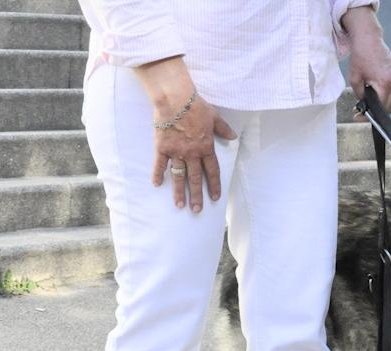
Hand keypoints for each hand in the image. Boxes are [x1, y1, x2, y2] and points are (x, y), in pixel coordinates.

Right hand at [135, 57, 235, 211]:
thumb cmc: (196, 106)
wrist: (175, 100)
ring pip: (179, 176)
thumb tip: (233, 136)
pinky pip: (160, 164)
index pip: (212, 171)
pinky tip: (157, 185)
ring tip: (180, 205)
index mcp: (206, 148)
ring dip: (179, 192)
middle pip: (195, 179)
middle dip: (197, 196)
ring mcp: (176, 152)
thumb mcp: (215, 117)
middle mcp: (192, 154)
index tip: (214, 198)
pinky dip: (158, 175)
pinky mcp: (162, 148)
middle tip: (197, 210)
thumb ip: (223, 129)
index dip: (213, 185)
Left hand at [343, 7, 390, 112]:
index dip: (370, 114)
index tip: (361, 116)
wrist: (369, 41)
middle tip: (366, 112)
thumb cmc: (361, 56)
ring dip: (390, 108)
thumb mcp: (354, 79)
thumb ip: (360, 96)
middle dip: (378, 112)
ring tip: (379, 108)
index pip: (381, 107)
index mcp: (385, 82)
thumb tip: (364, 107)